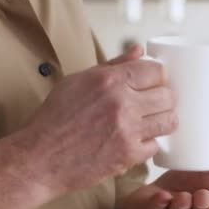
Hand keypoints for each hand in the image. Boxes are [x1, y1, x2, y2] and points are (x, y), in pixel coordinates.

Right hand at [13, 45, 177, 197]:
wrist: (39, 157)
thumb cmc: (55, 119)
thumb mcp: (78, 81)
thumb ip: (113, 65)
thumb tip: (139, 50)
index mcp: (109, 80)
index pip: (157, 71)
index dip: (159, 77)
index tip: (155, 83)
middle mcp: (121, 103)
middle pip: (169, 95)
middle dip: (166, 98)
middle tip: (157, 104)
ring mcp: (128, 130)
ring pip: (170, 121)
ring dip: (164, 120)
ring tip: (152, 122)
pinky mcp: (129, 155)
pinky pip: (156, 145)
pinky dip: (149, 144)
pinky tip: (137, 140)